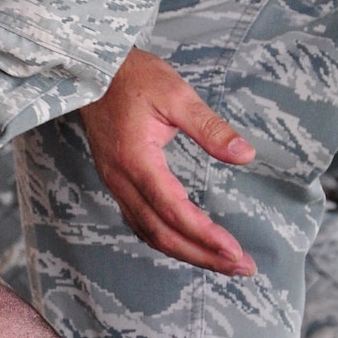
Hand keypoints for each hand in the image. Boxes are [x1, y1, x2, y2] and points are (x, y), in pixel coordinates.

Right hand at [81, 48, 257, 273]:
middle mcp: (122, 180)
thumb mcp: (177, 94)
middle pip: (162, 233)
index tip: (235, 251)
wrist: (92, 71)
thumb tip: (245, 154)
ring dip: (186, 252)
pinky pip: (138, 222)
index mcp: (137, 161)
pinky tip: (186, 243)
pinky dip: (165, 239)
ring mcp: (115, 183)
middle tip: (241, 267)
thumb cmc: (134, 78)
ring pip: (149, 233)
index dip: (205, 235)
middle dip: (202, 256)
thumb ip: (210, 128)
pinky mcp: (116, 181)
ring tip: (221, 262)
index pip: (174, 210)